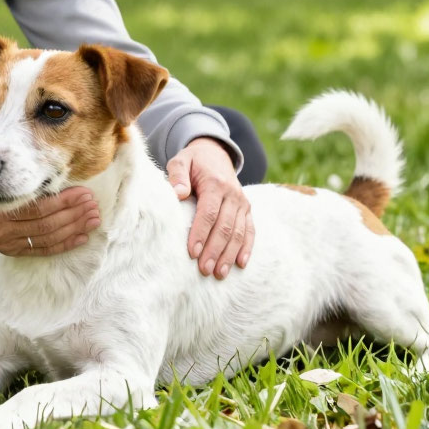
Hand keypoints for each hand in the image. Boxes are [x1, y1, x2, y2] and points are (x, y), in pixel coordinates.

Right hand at [0, 177, 99, 256]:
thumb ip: (11, 167)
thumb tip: (46, 159)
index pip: (38, 208)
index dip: (64, 202)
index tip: (84, 192)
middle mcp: (2, 228)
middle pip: (46, 223)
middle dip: (73, 214)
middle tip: (93, 203)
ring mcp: (7, 241)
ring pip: (47, 237)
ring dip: (74, 228)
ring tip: (93, 217)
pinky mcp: (11, 250)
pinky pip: (42, 250)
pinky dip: (64, 244)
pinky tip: (82, 236)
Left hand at [167, 137, 253, 279]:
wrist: (215, 154)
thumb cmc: (193, 161)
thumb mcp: (181, 161)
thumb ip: (177, 175)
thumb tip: (178, 193)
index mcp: (215, 183)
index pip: (208, 212)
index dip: (200, 233)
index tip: (192, 252)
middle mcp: (233, 194)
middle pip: (225, 227)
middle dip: (215, 250)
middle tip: (204, 270)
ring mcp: (242, 203)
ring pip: (238, 232)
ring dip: (229, 254)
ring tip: (219, 274)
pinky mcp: (247, 210)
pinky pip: (250, 230)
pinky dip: (247, 247)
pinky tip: (241, 264)